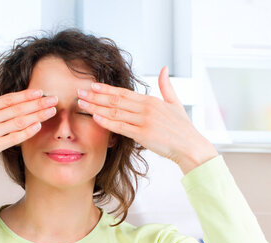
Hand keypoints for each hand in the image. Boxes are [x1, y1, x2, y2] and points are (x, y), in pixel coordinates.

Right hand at [0, 67, 58, 176]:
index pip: (8, 99)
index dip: (25, 95)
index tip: (39, 92)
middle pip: (17, 108)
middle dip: (38, 103)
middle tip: (53, 99)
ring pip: (18, 121)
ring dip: (37, 115)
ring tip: (51, 111)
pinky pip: (12, 138)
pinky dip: (26, 132)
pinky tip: (37, 126)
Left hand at [76, 66, 217, 173]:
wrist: (190, 146)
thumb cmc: (183, 128)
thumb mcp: (175, 103)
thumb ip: (166, 86)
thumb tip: (163, 69)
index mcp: (151, 100)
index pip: (124, 92)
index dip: (106, 88)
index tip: (92, 86)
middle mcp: (146, 108)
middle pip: (116, 100)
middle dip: (96, 96)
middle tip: (80, 93)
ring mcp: (144, 121)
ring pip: (115, 112)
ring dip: (97, 107)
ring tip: (82, 105)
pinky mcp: (143, 134)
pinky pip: (122, 127)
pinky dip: (108, 122)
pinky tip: (96, 118)